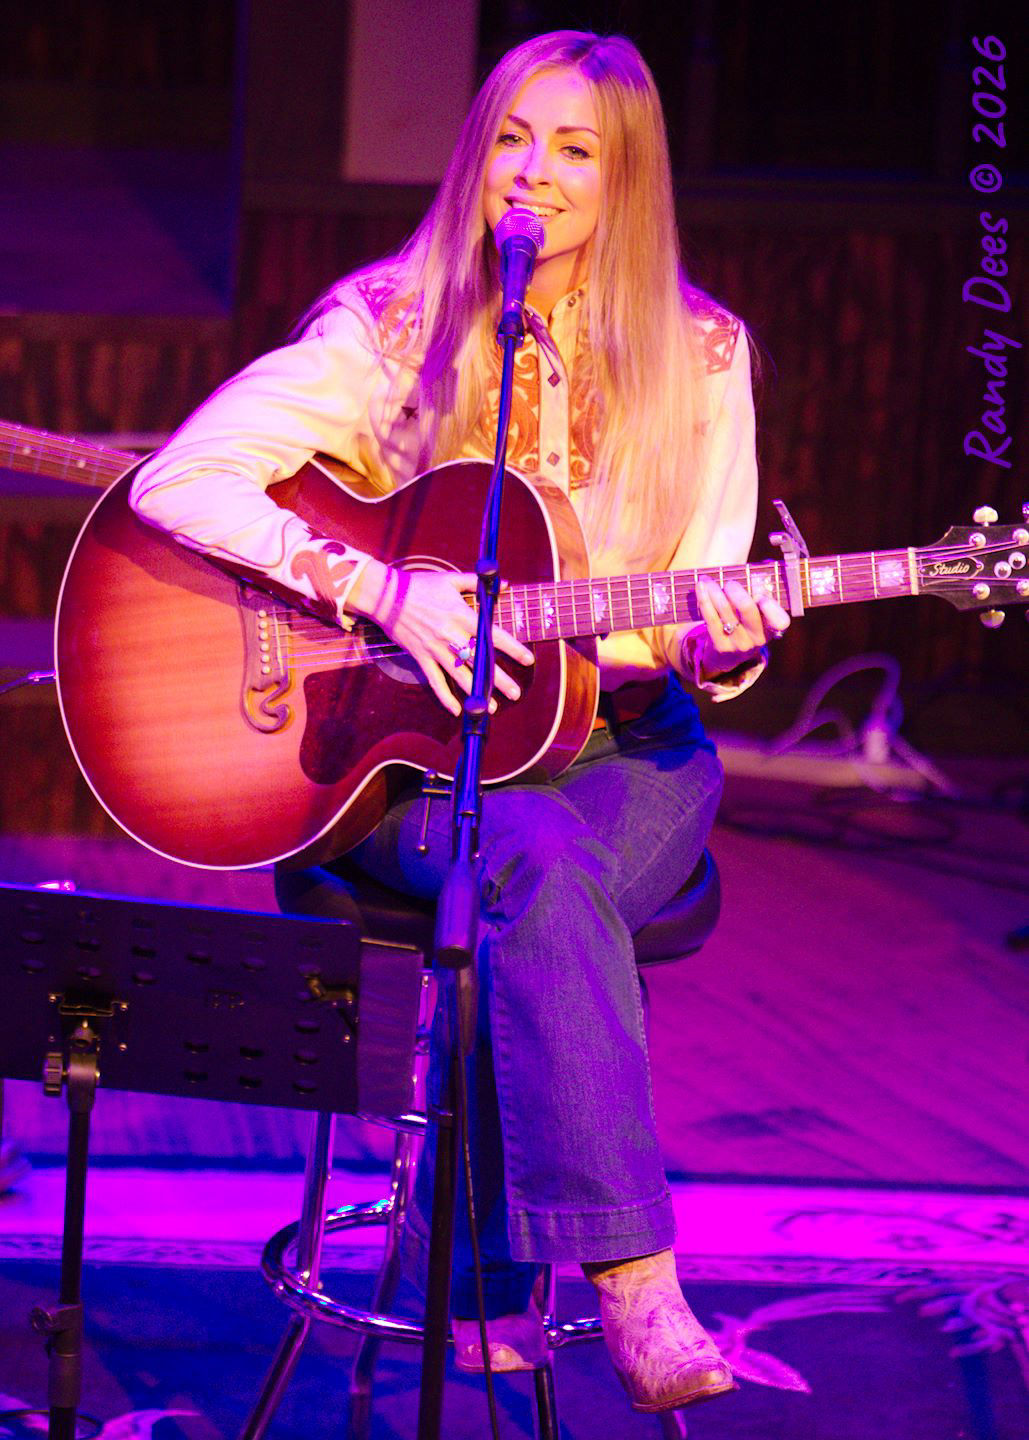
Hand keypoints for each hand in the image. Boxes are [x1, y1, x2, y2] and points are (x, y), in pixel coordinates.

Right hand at [347, 560, 534, 715]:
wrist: (386, 596)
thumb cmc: (420, 585)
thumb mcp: (450, 579)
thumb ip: (476, 582)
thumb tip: (503, 583)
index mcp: (461, 615)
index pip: (492, 634)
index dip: (512, 648)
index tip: (528, 659)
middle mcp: (451, 634)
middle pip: (480, 660)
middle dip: (499, 679)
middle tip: (516, 693)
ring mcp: (435, 648)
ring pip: (460, 674)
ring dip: (477, 692)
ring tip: (491, 707)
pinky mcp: (421, 656)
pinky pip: (435, 680)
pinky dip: (445, 696)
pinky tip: (457, 710)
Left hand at [693, 577, 789, 680]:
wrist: (729, 655)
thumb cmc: (746, 623)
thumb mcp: (758, 611)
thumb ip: (761, 591)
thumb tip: (760, 573)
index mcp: (772, 627)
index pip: (780, 621)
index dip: (772, 608)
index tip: (762, 597)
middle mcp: (759, 638)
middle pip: (747, 608)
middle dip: (735, 590)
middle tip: (729, 583)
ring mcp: (739, 644)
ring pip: (725, 610)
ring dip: (715, 591)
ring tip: (708, 581)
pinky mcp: (721, 646)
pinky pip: (710, 618)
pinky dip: (704, 599)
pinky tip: (701, 587)